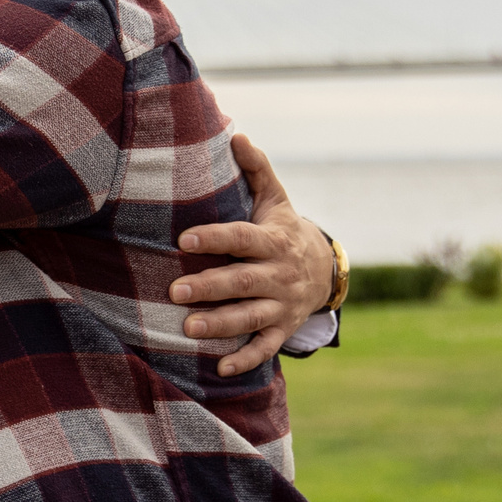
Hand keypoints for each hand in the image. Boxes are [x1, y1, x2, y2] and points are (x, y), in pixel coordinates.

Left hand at [171, 133, 334, 376]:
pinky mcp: (283, 328)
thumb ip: (255, 169)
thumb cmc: (284, 229)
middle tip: (174, 290)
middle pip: (243, 281)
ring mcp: (282, 304)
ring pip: (251, 316)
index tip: (183, 240)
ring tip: (188, 328)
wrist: (327, 271)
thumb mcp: (275, 198)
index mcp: (273, 240)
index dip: (215, 238)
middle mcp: (279, 274)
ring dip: (221, 324)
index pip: (242, 238)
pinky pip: (265, 347)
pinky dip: (245, 359)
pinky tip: (220, 369)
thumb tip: (235, 133)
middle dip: (210, 286)